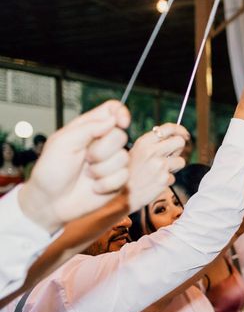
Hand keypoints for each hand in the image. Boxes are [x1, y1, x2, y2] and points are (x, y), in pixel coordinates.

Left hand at [18, 100, 130, 231]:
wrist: (51, 202)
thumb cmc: (51, 171)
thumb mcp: (63, 143)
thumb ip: (88, 128)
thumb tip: (113, 118)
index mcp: (89, 129)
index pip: (112, 110)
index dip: (121, 112)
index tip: (121, 122)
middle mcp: (103, 144)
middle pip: (121, 135)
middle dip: (102, 150)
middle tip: (86, 158)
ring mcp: (112, 162)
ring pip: (123, 158)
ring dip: (102, 170)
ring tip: (87, 175)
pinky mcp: (118, 181)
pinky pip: (123, 177)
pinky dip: (106, 184)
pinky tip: (94, 187)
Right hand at [125, 124, 188, 210]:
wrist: (120, 195)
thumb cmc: (129, 173)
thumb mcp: (135, 152)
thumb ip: (152, 144)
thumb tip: (173, 137)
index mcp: (144, 142)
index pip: (168, 128)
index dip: (180, 130)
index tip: (184, 135)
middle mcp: (152, 151)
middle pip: (180, 142)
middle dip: (178, 149)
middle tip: (171, 156)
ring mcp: (159, 165)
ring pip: (181, 161)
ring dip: (174, 167)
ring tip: (159, 171)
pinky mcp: (164, 179)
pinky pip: (174, 177)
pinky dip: (167, 180)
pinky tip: (155, 182)